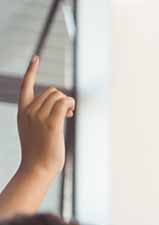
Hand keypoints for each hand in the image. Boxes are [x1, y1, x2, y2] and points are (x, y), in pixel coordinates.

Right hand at [17, 56, 74, 176]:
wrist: (37, 167)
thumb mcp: (35, 129)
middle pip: (51, 91)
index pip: (25, 86)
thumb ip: (42, 115)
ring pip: (59, 96)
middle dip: (62, 98)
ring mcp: (39, 117)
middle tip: (68, 112)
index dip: (31, 71)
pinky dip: (70, 105)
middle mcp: (29, 111)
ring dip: (68, 102)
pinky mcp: (51, 124)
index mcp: (22, 111)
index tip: (36, 58)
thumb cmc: (39, 151)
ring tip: (69, 114)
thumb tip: (62, 106)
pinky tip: (71, 113)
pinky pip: (64, 104)